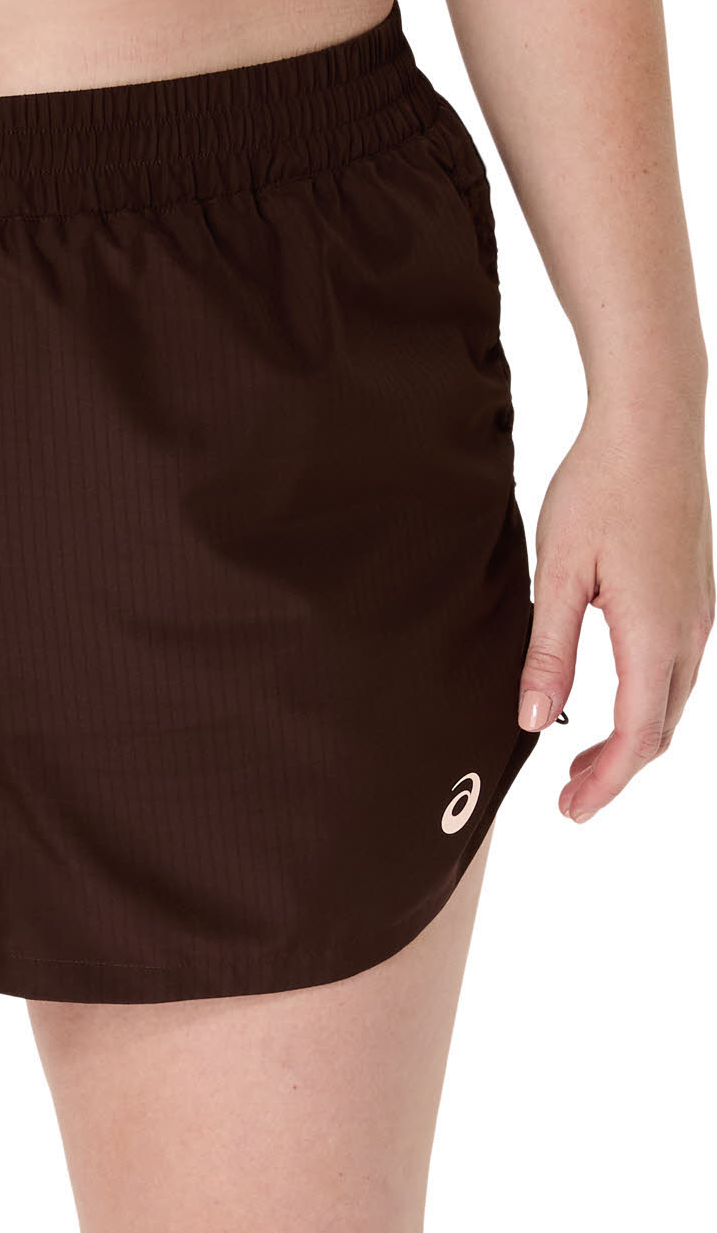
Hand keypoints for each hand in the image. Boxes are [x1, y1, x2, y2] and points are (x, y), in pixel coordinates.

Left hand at [516, 397, 713, 822]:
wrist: (652, 420)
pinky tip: (611, 703)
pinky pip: (676, 672)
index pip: (636, 737)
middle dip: (616, 773)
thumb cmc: (600, 486)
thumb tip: (533, 720)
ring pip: (672, 703)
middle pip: (659, 731)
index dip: (604, 784)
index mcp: (654, 633)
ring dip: (631, 740)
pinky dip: (645, 705)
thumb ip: (549, 652)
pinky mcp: (696, 594)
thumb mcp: (558, 573)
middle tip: (569, 798)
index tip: (570, 811)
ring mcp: (699, 612)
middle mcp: (689, 630)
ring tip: (582, 761)